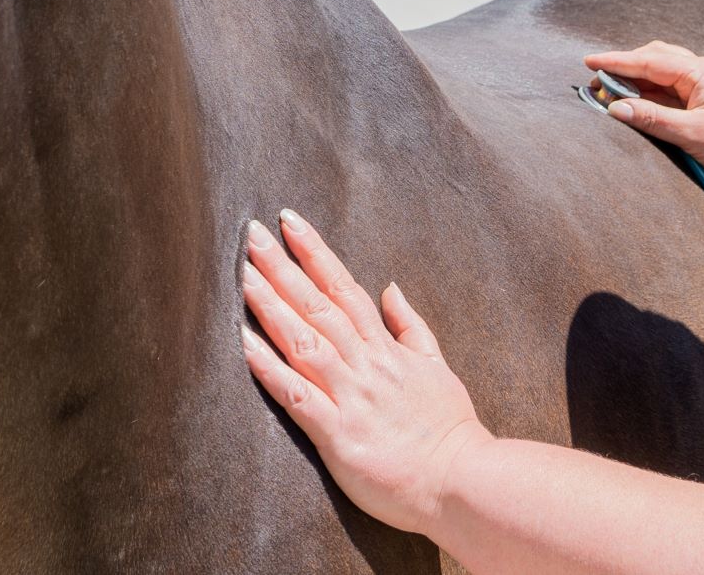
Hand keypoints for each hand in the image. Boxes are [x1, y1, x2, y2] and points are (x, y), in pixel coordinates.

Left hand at [240, 210, 487, 536]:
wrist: (461, 479)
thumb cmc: (449, 429)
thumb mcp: (437, 367)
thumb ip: (410, 327)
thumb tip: (391, 287)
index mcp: (386, 349)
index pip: (345, 289)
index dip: (316, 253)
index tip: (289, 223)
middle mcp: (366, 364)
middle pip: (318, 306)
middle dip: (283, 268)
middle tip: (252, 233)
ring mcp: (351, 396)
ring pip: (305, 341)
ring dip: (271, 307)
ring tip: (242, 275)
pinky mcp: (338, 434)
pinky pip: (297, 396)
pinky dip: (270, 369)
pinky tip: (244, 345)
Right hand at [583, 41, 703, 193]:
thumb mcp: (690, 135)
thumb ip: (651, 118)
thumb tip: (615, 108)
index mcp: (703, 72)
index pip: (651, 60)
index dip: (617, 61)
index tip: (589, 62)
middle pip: (657, 59)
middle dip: (626, 68)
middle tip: (596, 82)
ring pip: (665, 74)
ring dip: (638, 81)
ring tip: (611, 93)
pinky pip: (676, 90)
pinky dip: (653, 94)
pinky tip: (639, 103)